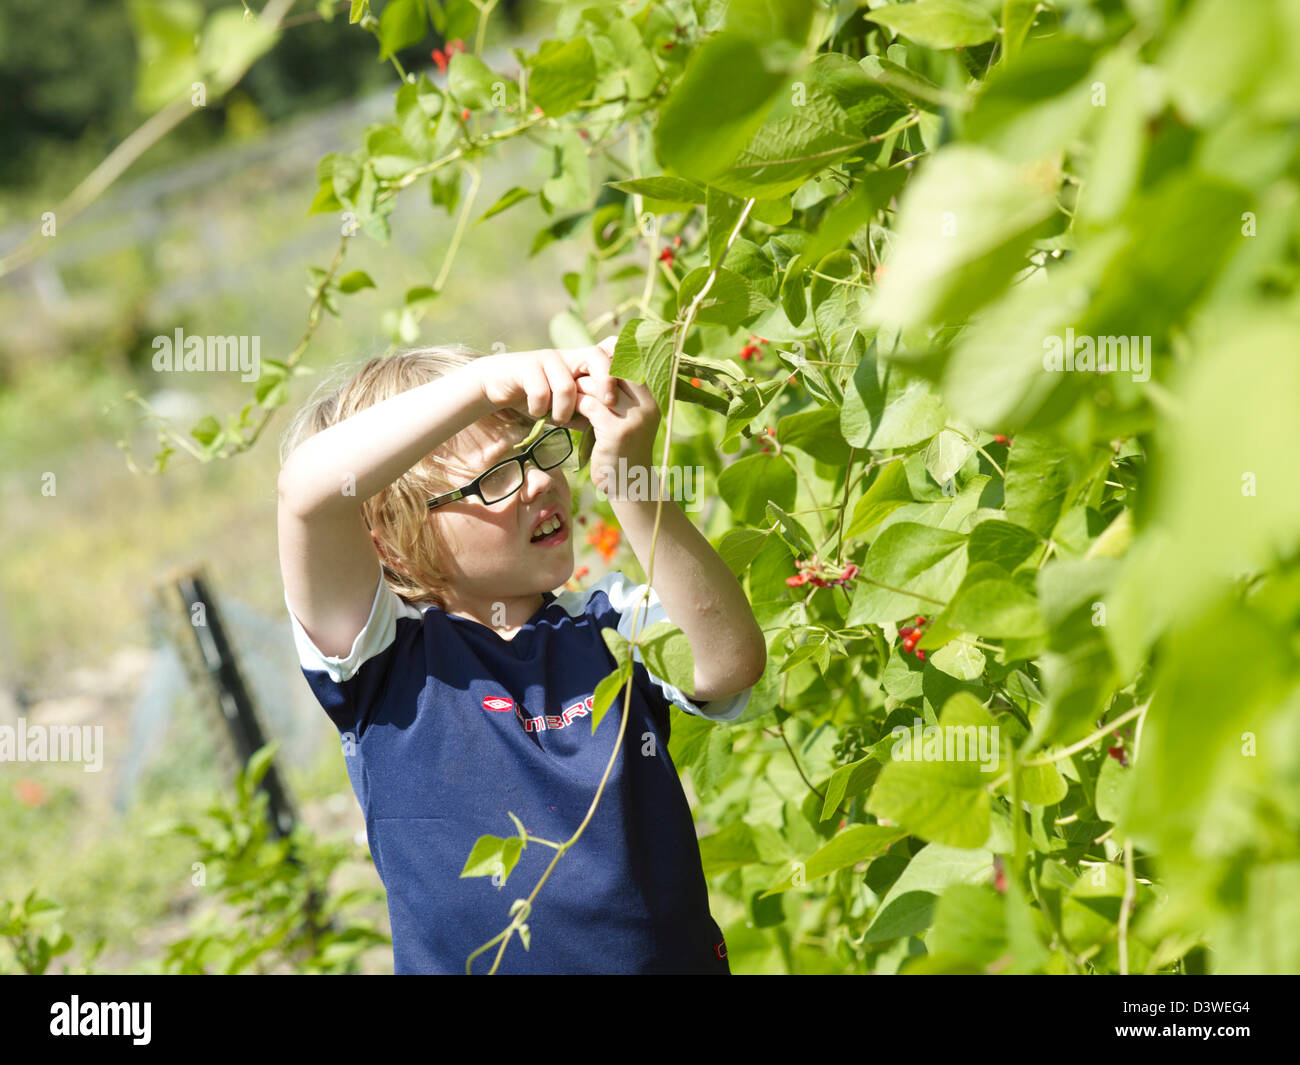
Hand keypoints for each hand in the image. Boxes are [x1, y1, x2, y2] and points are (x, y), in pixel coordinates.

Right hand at [473, 337, 617, 430]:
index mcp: (582, 364)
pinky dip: (540, 408)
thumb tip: (612, 425)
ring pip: (567, 385)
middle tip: (608, 405)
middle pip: (597, 356)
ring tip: (558, 421)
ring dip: (563, 410)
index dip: (622, 369)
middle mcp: (568, 356)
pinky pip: (540, 391)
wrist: (498, 385)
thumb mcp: (566, 407)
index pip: (610, 353)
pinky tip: (536, 414)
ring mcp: (547, 358)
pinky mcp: (526, 366)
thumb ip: (587, 412)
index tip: (628, 395)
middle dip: (606, 382)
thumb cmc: (538, 398)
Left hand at [573, 365, 661, 498]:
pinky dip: (575, 405)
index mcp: (653, 396)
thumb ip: (621, 389)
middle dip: (590, 371)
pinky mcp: (616, 432)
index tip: (590, 369)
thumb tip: (603, 351)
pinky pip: (589, 404)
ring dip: (579, 389)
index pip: (631, 359)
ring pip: (598, 385)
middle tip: (577, 383)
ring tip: (571, 398)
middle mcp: (648, 404)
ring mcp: (634, 418)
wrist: (629, 484)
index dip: (607, 357)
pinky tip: (568, 413)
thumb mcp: (629, 415)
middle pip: (614, 367)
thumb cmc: (624, 447)